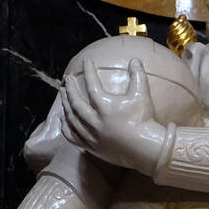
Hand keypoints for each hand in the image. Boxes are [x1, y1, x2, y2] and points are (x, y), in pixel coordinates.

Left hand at [61, 57, 165, 173]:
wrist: (146, 148)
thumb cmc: (144, 120)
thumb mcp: (142, 94)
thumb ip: (137, 75)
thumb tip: (134, 59)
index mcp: (105, 106)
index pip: (92, 85)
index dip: (89, 71)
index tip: (86, 62)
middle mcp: (95, 121)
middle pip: (76, 103)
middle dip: (69, 89)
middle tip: (66, 79)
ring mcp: (92, 135)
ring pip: (72, 119)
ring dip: (65, 105)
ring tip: (63, 95)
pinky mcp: (92, 147)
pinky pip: (73, 137)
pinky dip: (66, 127)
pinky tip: (63, 120)